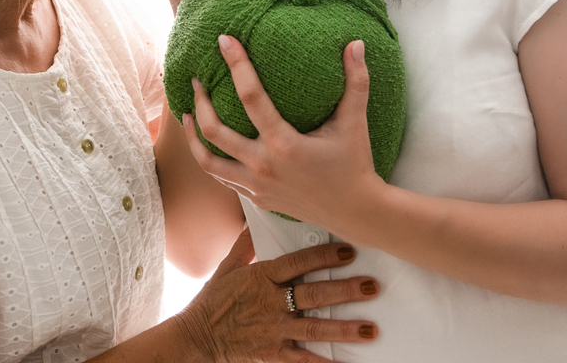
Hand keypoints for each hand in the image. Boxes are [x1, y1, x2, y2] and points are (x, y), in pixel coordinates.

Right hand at [175, 228, 378, 362]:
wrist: (195, 336)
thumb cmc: (213, 300)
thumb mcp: (227, 266)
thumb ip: (246, 244)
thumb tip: (253, 218)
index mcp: (261, 277)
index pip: (298, 263)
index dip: (324, 256)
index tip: (348, 251)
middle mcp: (270, 302)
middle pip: (313, 295)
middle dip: (345, 291)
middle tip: (371, 287)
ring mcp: (273, 329)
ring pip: (314, 328)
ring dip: (344, 328)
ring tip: (369, 328)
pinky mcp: (272, 353)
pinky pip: (302, 359)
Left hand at [182, 36, 382, 232]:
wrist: (354, 212)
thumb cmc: (354, 164)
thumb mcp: (354, 122)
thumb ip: (356, 82)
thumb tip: (356, 44)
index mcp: (284, 144)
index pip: (251, 97)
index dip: (237, 65)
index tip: (225, 41)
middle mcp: (263, 166)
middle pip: (215, 131)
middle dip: (200, 102)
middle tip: (196, 80)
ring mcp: (256, 186)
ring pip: (208, 162)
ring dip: (193, 136)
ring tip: (187, 114)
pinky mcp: (256, 198)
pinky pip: (223, 179)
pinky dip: (210, 159)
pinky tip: (209, 145)